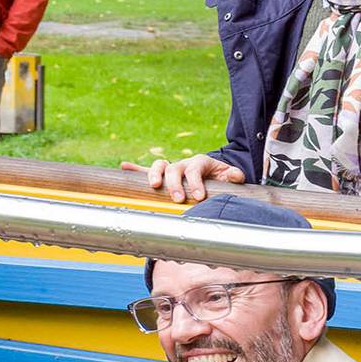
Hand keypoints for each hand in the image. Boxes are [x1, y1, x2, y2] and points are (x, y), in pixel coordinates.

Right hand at [122, 153, 244, 203]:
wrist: (210, 173)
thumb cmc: (218, 177)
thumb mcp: (228, 175)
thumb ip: (233, 175)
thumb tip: (236, 176)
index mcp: (199, 163)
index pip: (195, 169)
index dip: (196, 182)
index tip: (198, 197)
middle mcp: (183, 164)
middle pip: (174, 168)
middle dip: (174, 184)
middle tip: (178, 199)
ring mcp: (171, 169)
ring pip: (159, 166)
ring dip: (153, 175)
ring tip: (153, 186)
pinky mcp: (162, 175)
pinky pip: (145, 170)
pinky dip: (134, 169)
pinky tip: (124, 167)